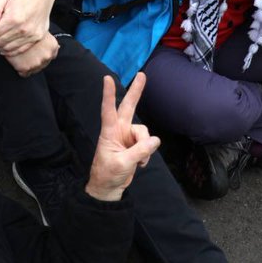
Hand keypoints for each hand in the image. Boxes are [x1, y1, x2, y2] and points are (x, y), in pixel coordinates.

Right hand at [4, 32, 58, 76]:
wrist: (11, 29)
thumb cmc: (26, 26)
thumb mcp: (41, 30)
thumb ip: (50, 40)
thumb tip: (58, 47)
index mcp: (53, 46)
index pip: (51, 56)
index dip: (42, 54)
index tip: (35, 52)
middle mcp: (47, 55)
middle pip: (42, 64)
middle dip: (35, 60)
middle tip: (26, 55)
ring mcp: (36, 63)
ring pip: (34, 70)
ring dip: (28, 65)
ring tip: (21, 58)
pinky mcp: (25, 68)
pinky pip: (24, 74)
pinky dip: (20, 69)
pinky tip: (16, 62)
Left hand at [86, 73, 159, 200]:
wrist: (109, 187)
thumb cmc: (108, 174)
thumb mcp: (122, 164)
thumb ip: (139, 151)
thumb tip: (155, 140)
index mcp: (109, 132)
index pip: (108, 110)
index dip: (109, 94)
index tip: (107, 78)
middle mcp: (119, 130)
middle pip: (128, 107)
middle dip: (136, 91)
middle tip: (141, 74)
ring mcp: (128, 137)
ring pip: (144, 132)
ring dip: (145, 147)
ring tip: (138, 160)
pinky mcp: (136, 145)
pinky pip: (148, 144)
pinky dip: (146, 155)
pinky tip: (139, 163)